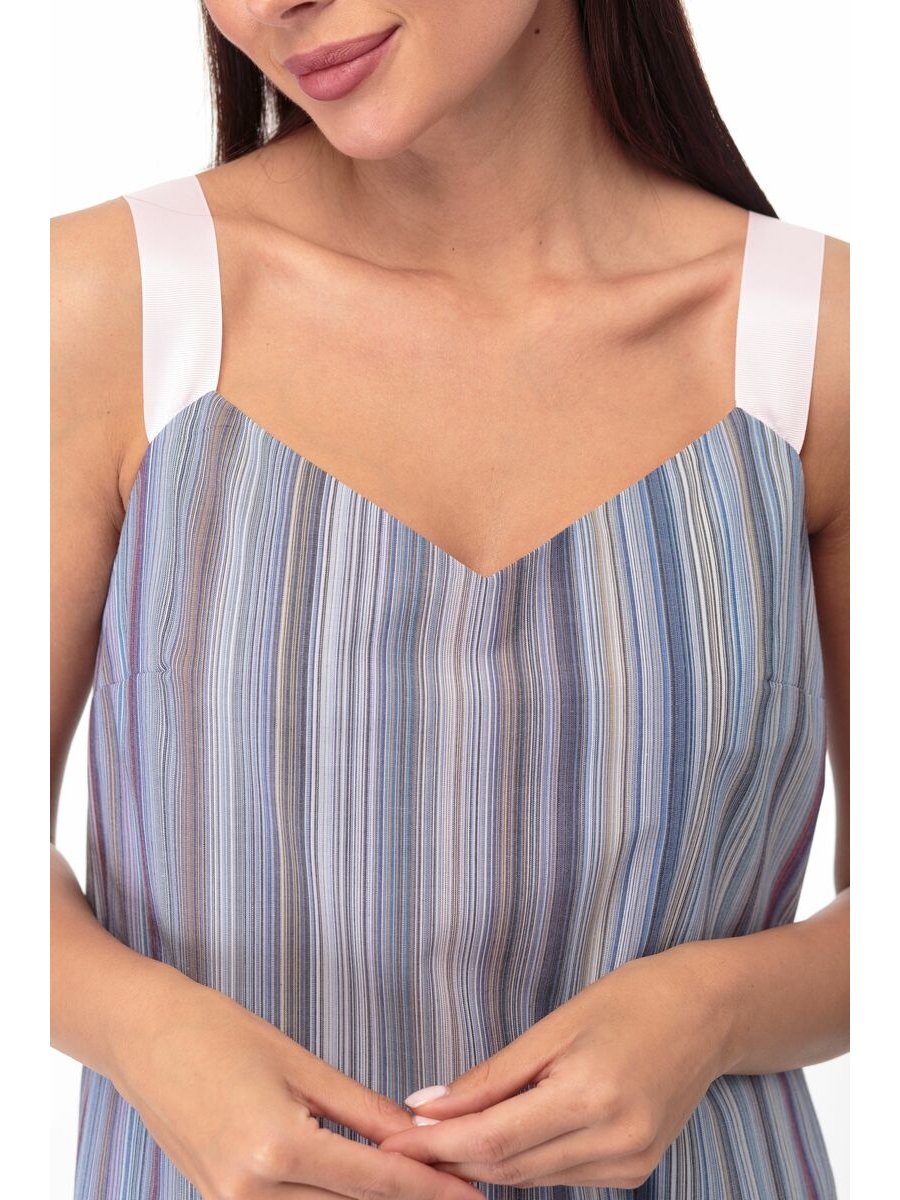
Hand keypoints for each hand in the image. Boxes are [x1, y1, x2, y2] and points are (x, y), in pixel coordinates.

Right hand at [109, 972, 482, 1199]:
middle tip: (461, 1193)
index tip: (475, 1197)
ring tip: (421, 1191)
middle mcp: (251, 1192)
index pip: (376, 1182)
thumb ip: (362, 1108)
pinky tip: (362, 1193)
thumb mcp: (300, 1063)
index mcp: (277, 1148)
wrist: (140, 1036)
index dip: (432, 1192)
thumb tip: (418, 1134)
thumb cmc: (217, 1032)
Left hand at [377, 946, 730, 1189]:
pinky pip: (561, 1177)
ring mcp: (629, 1164)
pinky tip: (495, 1143)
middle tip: (401, 1143)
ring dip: (480, 1164)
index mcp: (590, 1095)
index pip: (492, 1138)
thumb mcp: (555, 1025)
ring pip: (531, 1179)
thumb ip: (492, 1076)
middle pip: (508, 1167)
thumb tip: (427, 1106)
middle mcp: (614, 1141)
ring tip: (436, 1142)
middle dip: (449, 1158)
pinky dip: (522, 1164)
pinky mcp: (635, 1171)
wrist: (709, 1013)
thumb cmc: (630, 1000)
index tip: (391, 1141)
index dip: (436, 1146)